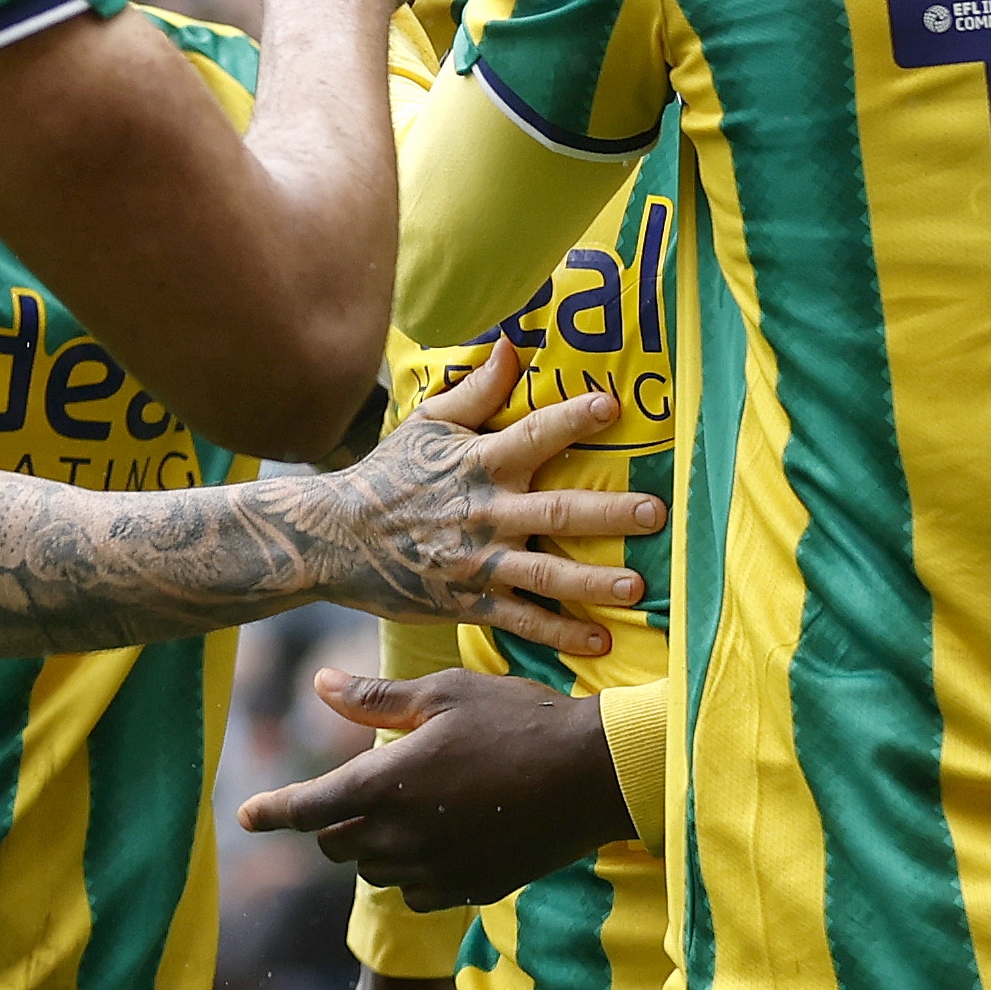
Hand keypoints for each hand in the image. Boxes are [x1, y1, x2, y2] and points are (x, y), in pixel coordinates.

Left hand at [239, 661, 628, 908]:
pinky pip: (420, 892)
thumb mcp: (444, 694)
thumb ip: (375, 700)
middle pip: (338, 844)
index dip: (273, 812)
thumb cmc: (517, 719)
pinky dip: (415, 871)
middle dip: (334, 821)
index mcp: (388, 783)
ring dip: (376, 845)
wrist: (593, 775)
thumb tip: (319, 684)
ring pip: (377, 872)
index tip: (247, 816)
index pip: (309, 808)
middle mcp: (403, 836)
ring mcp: (438, 870)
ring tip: (409, 810)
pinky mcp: (472, 890)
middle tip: (361, 789)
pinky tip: (442, 840)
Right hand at [276, 341, 658, 654]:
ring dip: (593, 582)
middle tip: (655, 514)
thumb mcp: (426, 424)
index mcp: (478, 462)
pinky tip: (599, 644)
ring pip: (546, 573)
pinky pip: (521, 621)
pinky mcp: (468, 600)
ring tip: (636, 587)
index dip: (572, 418)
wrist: (334, 537)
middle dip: (609, 513)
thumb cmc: (388, 476)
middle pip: (557, 512)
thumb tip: (512, 345)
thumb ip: (475, 390)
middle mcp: (485, 512)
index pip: (533, 434)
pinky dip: (559, 635)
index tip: (612, 406)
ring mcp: (478, 561)